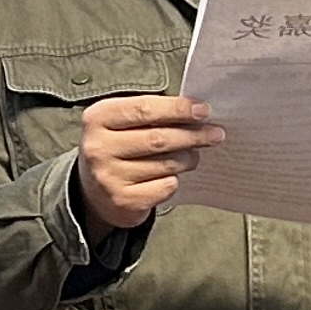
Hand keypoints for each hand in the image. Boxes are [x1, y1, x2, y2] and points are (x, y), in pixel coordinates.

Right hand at [73, 95, 217, 234]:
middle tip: (216, 134)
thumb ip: (152, 114)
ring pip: (166, 164)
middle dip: (193, 135)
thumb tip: (196, 113)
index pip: (144, 109)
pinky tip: (172, 177)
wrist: (94, 192)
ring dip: (188, 158)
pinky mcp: (123, 200)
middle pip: (158, 138)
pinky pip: (165, 187)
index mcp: (98, 118)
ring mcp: (109, 177)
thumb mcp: (122, 124)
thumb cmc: (118, 148)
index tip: (204, 110)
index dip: (177, 108)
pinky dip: (174, 181)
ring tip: (194, 156)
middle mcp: (98, 147)